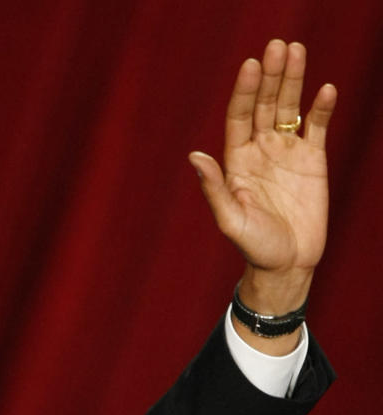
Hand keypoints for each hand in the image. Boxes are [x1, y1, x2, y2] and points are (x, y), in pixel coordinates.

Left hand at [189, 40, 336, 316]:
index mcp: (237, 161)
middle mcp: (260, 150)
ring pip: (290, 109)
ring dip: (294, 81)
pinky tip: (326, 89)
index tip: (252, 65)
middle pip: (266, 105)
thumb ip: (215, 188)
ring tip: (297, 51)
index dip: (246, 91)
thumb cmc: (253, 246)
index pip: (240, 117)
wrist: (286, 264)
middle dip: (271, 76)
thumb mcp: (230, 219)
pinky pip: (317, 128)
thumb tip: (195, 156)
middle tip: (278, 45)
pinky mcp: (313, 161)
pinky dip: (321, 109)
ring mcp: (286, 153)